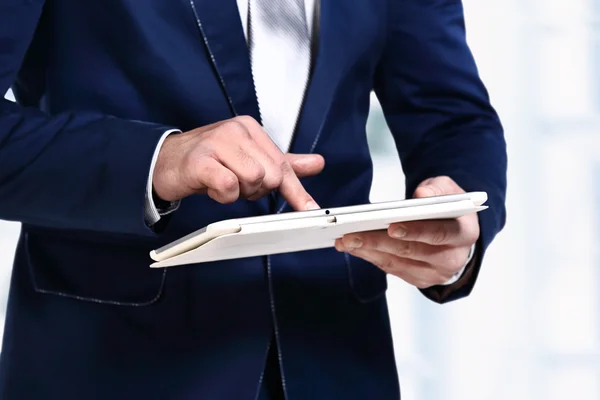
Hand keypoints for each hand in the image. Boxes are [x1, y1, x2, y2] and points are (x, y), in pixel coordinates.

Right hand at [153, 116, 324, 210]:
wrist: (165, 162)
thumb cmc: (209, 160)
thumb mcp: (249, 158)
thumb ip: (283, 163)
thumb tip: (317, 163)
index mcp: (251, 129)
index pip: (283, 164)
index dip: (295, 190)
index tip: (310, 209)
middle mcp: (236, 131)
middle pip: (270, 176)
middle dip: (255, 190)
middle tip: (235, 184)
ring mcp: (217, 143)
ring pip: (253, 181)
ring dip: (238, 193)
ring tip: (221, 182)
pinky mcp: (201, 160)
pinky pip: (229, 187)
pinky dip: (223, 196)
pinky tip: (211, 186)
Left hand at [335, 176, 478, 288]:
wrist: (456, 234)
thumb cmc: (450, 210)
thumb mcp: (450, 191)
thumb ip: (437, 189)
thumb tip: (422, 194)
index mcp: (464, 234)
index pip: (441, 233)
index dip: (416, 231)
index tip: (392, 226)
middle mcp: (451, 258)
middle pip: (412, 251)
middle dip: (379, 241)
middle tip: (352, 234)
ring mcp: (434, 273)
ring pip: (397, 263)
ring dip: (368, 251)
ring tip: (345, 240)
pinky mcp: (418, 279)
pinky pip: (390, 268)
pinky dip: (370, 257)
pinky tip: (353, 247)